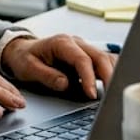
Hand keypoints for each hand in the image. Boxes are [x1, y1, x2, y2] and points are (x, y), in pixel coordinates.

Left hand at [0, 34, 117, 99]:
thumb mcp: (28, 68)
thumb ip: (47, 76)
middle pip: (100, 57)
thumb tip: (65, 84)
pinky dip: (112, 72)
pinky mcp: (88, 56)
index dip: (89, 77)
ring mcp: (84, 48)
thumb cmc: (25, 58)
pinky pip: (105, 62)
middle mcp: (76, 43)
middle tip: (111, 97)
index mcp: (61, 42)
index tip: (91, 94)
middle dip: (109, 77)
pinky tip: (115, 85)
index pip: (82, 59)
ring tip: (116, 93)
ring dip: (114, 74)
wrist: (23, 50)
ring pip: (106, 58)